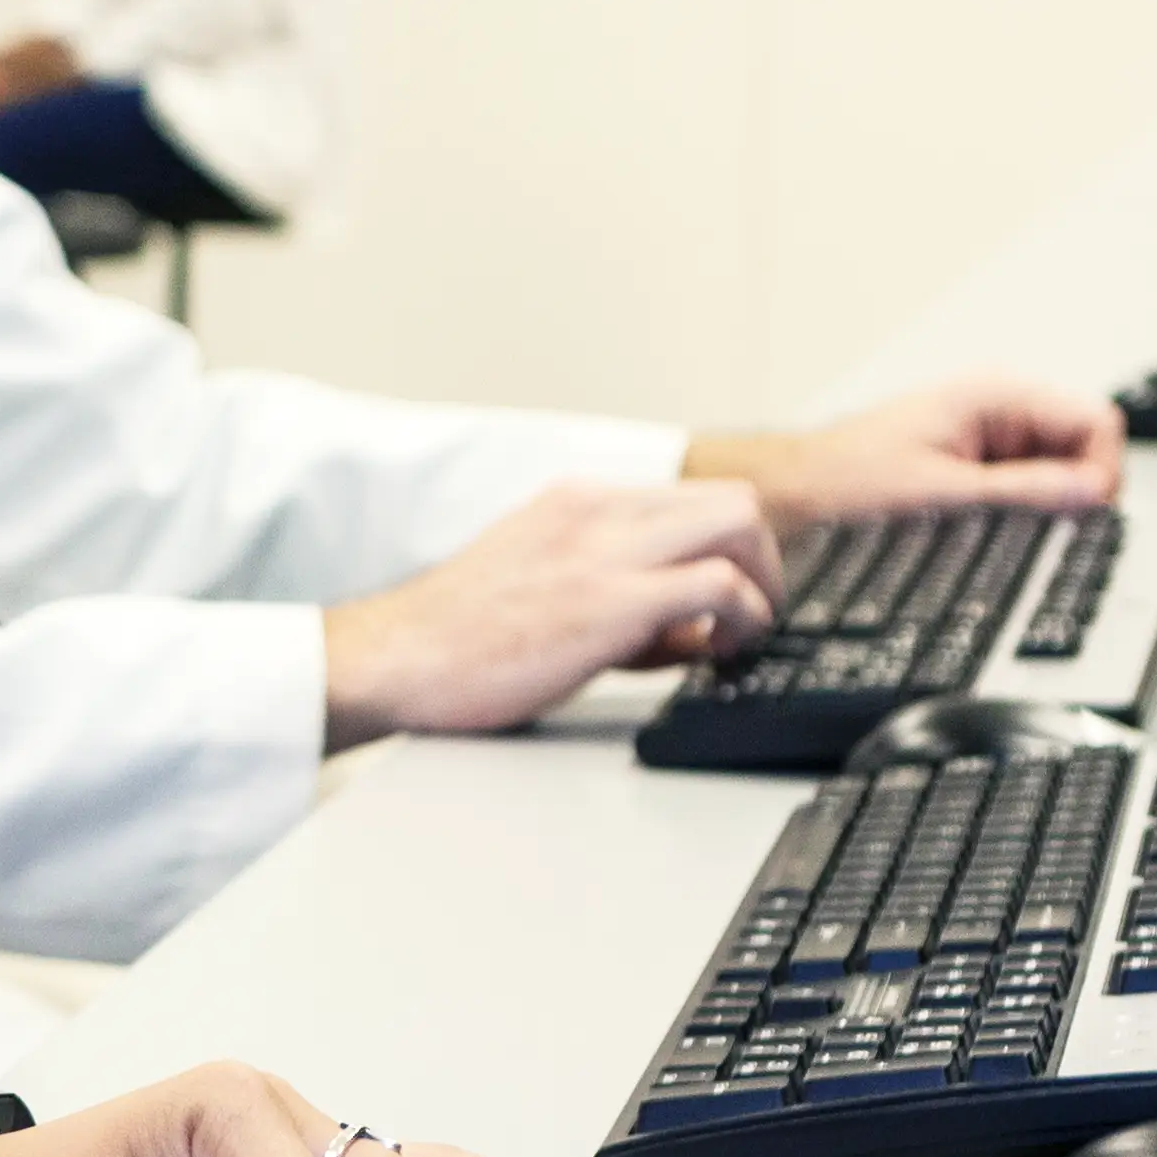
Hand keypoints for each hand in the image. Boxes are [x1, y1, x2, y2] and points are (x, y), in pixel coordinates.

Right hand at [316, 476, 776, 742]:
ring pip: (739, 522)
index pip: (690, 498)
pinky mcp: (608, 601)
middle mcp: (594, 510)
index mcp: (575, 503)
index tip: (724, 601)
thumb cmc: (454, 639)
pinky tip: (719, 653)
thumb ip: (613, 592)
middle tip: (751, 615)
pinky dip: (742, 616)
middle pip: (731, 498)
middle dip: (762, 559)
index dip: (725, 551)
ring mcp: (603, 551)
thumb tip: (689, 628)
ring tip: (742, 634)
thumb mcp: (539, 587)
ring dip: (762, 581)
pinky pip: (717, 584)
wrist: (394, 659)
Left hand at [685, 373, 1123, 540]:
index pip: (1097, 422)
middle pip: (1085, 449)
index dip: (1102, 470)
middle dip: (1077, 493)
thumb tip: (1094, 491)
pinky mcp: (978, 469)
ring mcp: (992, 440)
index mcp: (997, 395)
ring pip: (1060, 475)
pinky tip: (992, 533)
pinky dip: (1024, 514)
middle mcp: (1000, 410)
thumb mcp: (944, 491)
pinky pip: (1028, 490)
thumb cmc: (846, 481)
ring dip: (1048, 507)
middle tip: (1044, 531)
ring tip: (1005, 532)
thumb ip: (1023, 491)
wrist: (795, 495)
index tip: (1083, 513)